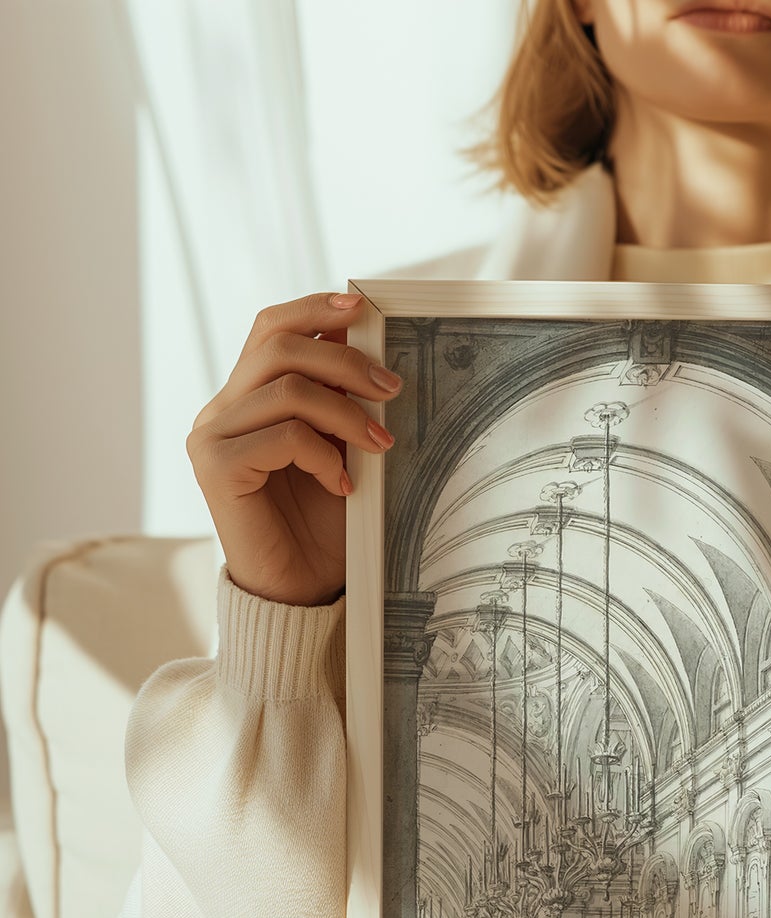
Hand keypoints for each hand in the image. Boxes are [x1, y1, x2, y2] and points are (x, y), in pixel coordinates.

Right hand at [186, 291, 403, 606]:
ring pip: (286, 387)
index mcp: (249, 397)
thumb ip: (343, 405)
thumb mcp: (343, 452)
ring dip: (347, 412)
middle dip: (345, 360)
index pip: (271, 329)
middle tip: (392, 390)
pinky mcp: (216, 467)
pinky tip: (342, 486)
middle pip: (279, 345)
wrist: (302, 589)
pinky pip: (282, 435)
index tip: (361, 308)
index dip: (314, 309)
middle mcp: (223, 410)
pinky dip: (323, 455)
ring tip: (381, 445)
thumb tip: (375, 357)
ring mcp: (212, 436)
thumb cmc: (325, 525)